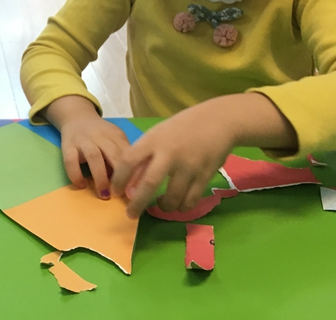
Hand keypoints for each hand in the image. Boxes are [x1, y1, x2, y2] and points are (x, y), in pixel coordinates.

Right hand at [45, 96, 129, 198]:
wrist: (77, 117)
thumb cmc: (100, 134)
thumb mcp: (115, 139)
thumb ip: (123, 155)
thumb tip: (132, 181)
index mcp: (116, 135)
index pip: (128, 154)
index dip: (133, 173)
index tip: (136, 190)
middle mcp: (100, 136)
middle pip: (113, 154)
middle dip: (119, 176)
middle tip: (121, 195)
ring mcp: (83, 140)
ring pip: (94, 157)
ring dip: (100, 178)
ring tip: (104, 194)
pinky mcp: (67, 146)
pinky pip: (70, 161)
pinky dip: (76, 174)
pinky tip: (81, 185)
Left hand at [111, 102, 235, 218]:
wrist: (219, 121)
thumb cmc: (184, 127)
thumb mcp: (160, 134)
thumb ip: (146, 155)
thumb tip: (131, 183)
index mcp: (154, 140)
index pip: (129, 160)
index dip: (119, 179)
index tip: (116, 191)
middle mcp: (170, 153)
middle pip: (149, 184)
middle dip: (137, 203)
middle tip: (131, 214)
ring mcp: (189, 166)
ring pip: (172, 198)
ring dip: (164, 207)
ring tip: (160, 205)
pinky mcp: (204, 176)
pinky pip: (190, 200)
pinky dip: (182, 207)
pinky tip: (178, 204)